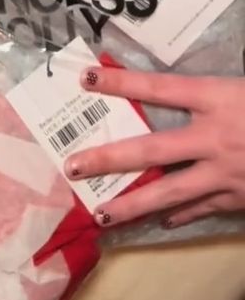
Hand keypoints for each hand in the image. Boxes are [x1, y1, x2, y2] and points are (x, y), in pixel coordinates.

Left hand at [63, 65, 244, 228]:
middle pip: (152, 149)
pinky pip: (202, 208)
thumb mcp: (243, 87)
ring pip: (170, 191)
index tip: (87, 78)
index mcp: (216, 98)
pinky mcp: (238, 197)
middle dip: (109, 158)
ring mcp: (224, 172)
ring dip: (132, 205)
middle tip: (72, 166)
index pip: (159, 88)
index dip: (122, 83)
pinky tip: (160, 221)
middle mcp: (213, 137)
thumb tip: (178, 91)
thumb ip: (212, 91)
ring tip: (99, 215)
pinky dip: (180, 215)